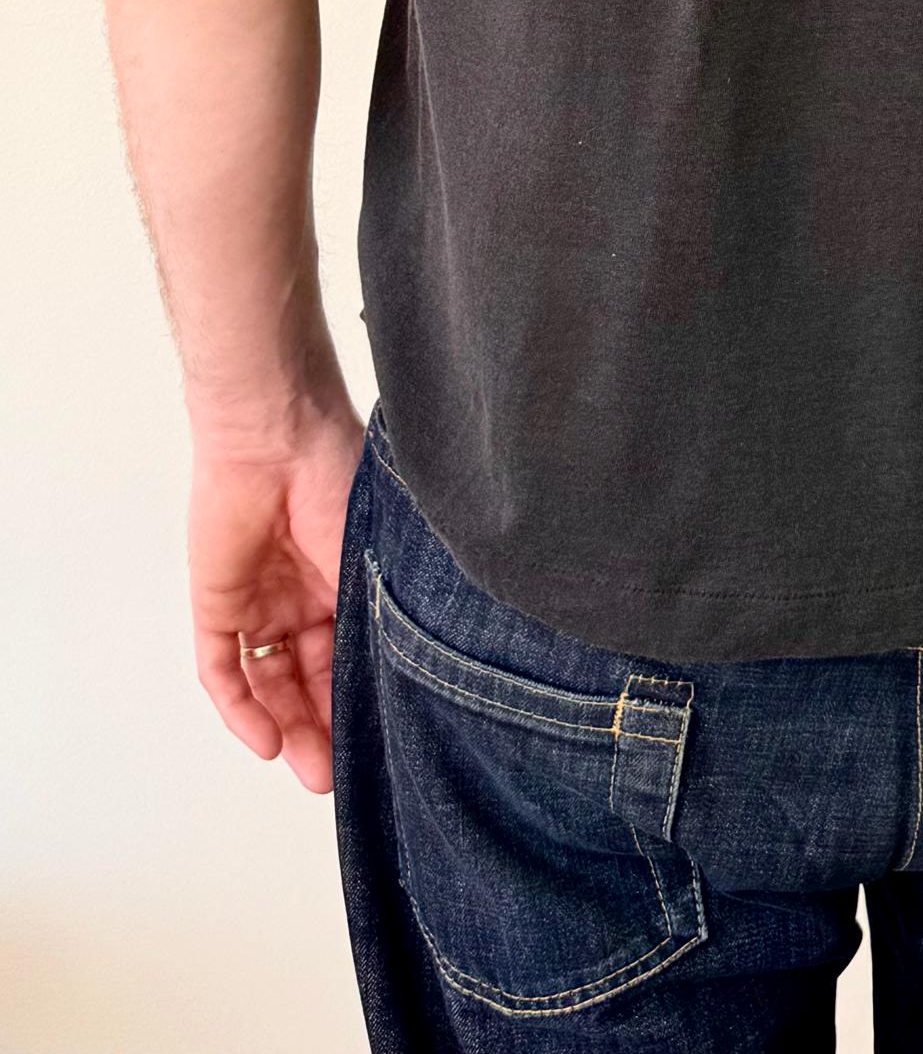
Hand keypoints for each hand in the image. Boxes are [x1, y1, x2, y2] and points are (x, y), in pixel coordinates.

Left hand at [188, 393, 365, 792]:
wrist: (278, 435)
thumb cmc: (341, 479)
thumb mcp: (376, 559)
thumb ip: (384, 617)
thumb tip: (413, 682)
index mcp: (346, 582)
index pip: (350, 659)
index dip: (360, 706)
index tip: (381, 749)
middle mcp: (303, 598)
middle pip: (309, 681)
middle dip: (324, 731)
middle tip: (339, 778)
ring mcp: (258, 602)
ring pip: (269, 683)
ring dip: (287, 728)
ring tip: (311, 770)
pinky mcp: (217, 602)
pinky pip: (223, 669)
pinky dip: (242, 709)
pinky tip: (266, 741)